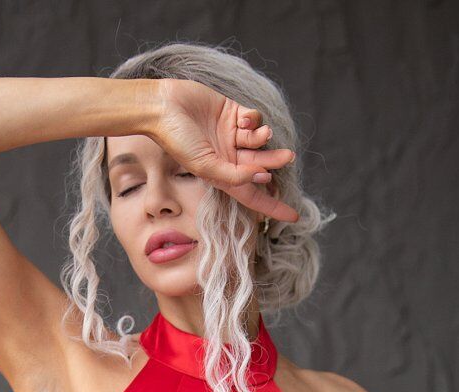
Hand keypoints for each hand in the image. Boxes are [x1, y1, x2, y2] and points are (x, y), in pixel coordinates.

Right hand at [148, 78, 299, 222]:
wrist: (163, 107)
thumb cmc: (177, 140)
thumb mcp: (205, 166)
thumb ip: (233, 175)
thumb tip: (262, 177)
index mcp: (223, 175)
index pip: (253, 196)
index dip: (273, 207)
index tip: (295, 216)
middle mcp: (229, 157)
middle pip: (260, 165)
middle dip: (275, 162)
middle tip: (288, 157)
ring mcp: (231, 135)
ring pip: (260, 141)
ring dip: (265, 138)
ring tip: (263, 134)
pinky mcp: (232, 112)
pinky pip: (253, 118)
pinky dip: (254, 119)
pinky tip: (244, 118)